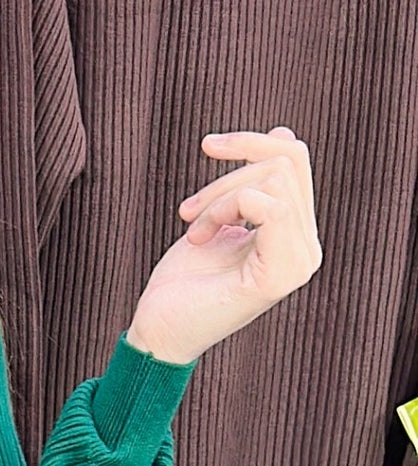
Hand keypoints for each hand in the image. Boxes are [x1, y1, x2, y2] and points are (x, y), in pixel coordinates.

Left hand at [124, 128, 320, 364]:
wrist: (160, 333)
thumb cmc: (184, 281)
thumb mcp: (223, 216)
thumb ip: (257, 180)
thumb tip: (285, 133)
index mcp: (296, 235)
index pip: (294, 159)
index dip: (249, 142)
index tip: (208, 148)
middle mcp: (307, 249)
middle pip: (289, 160)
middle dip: (231, 168)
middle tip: (189, 208)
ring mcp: (299, 262)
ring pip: (277, 177)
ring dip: (220, 195)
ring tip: (192, 227)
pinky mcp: (281, 274)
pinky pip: (269, 204)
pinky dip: (223, 208)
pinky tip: (197, 237)